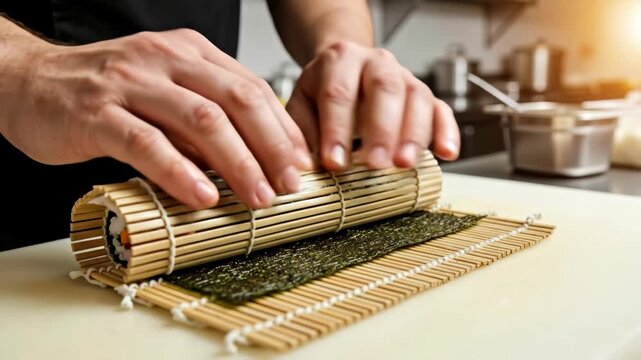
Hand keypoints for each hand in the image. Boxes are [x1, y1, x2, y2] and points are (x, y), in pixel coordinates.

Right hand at [0, 28, 311, 208]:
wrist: (28, 81)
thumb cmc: (105, 93)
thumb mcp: (165, 92)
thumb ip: (204, 117)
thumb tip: (254, 159)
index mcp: (188, 52)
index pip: (251, 87)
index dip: (282, 128)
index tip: (301, 164)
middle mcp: (164, 59)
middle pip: (236, 100)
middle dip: (271, 146)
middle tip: (289, 184)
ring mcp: (130, 82)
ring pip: (200, 120)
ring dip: (237, 162)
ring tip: (257, 198)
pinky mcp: (97, 113)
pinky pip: (147, 143)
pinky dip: (180, 172)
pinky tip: (202, 196)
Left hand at [286, 40, 459, 169]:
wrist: (346, 67)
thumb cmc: (323, 90)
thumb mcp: (302, 104)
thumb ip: (301, 133)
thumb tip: (306, 167)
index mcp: (341, 61)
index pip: (339, 93)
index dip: (337, 129)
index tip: (335, 163)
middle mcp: (376, 63)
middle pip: (385, 89)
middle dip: (381, 129)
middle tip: (376, 163)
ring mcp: (405, 77)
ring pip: (417, 98)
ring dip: (413, 134)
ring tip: (404, 164)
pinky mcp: (425, 96)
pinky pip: (442, 109)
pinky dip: (447, 132)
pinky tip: (447, 153)